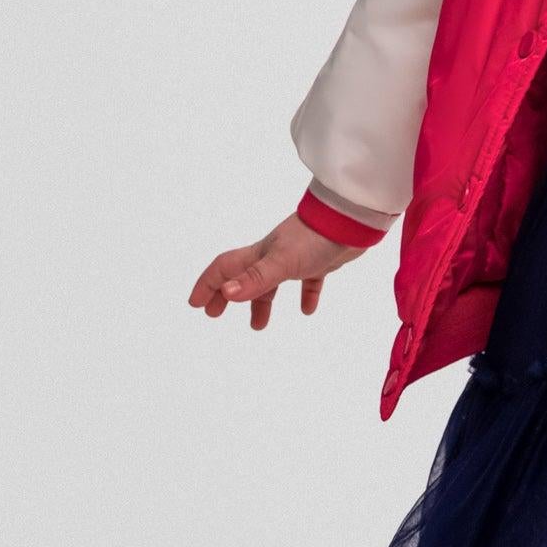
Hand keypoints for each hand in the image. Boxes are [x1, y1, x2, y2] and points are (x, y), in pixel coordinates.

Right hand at [188, 210, 365, 330]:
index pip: (225, 269)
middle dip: (226, 295)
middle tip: (215, 314)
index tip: (196, 304)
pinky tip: (308, 310)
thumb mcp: (281, 262)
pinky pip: (308, 282)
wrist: (350, 220)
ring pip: (272, 283)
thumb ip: (255, 279)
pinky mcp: (319, 261)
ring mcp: (295, 258)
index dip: (208, 285)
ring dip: (262, 302)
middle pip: (242, 277)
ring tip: (258, 326)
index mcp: (259, 254)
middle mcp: (273, 256)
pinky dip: (305, 295)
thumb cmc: (313, 237)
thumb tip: (227, 294)